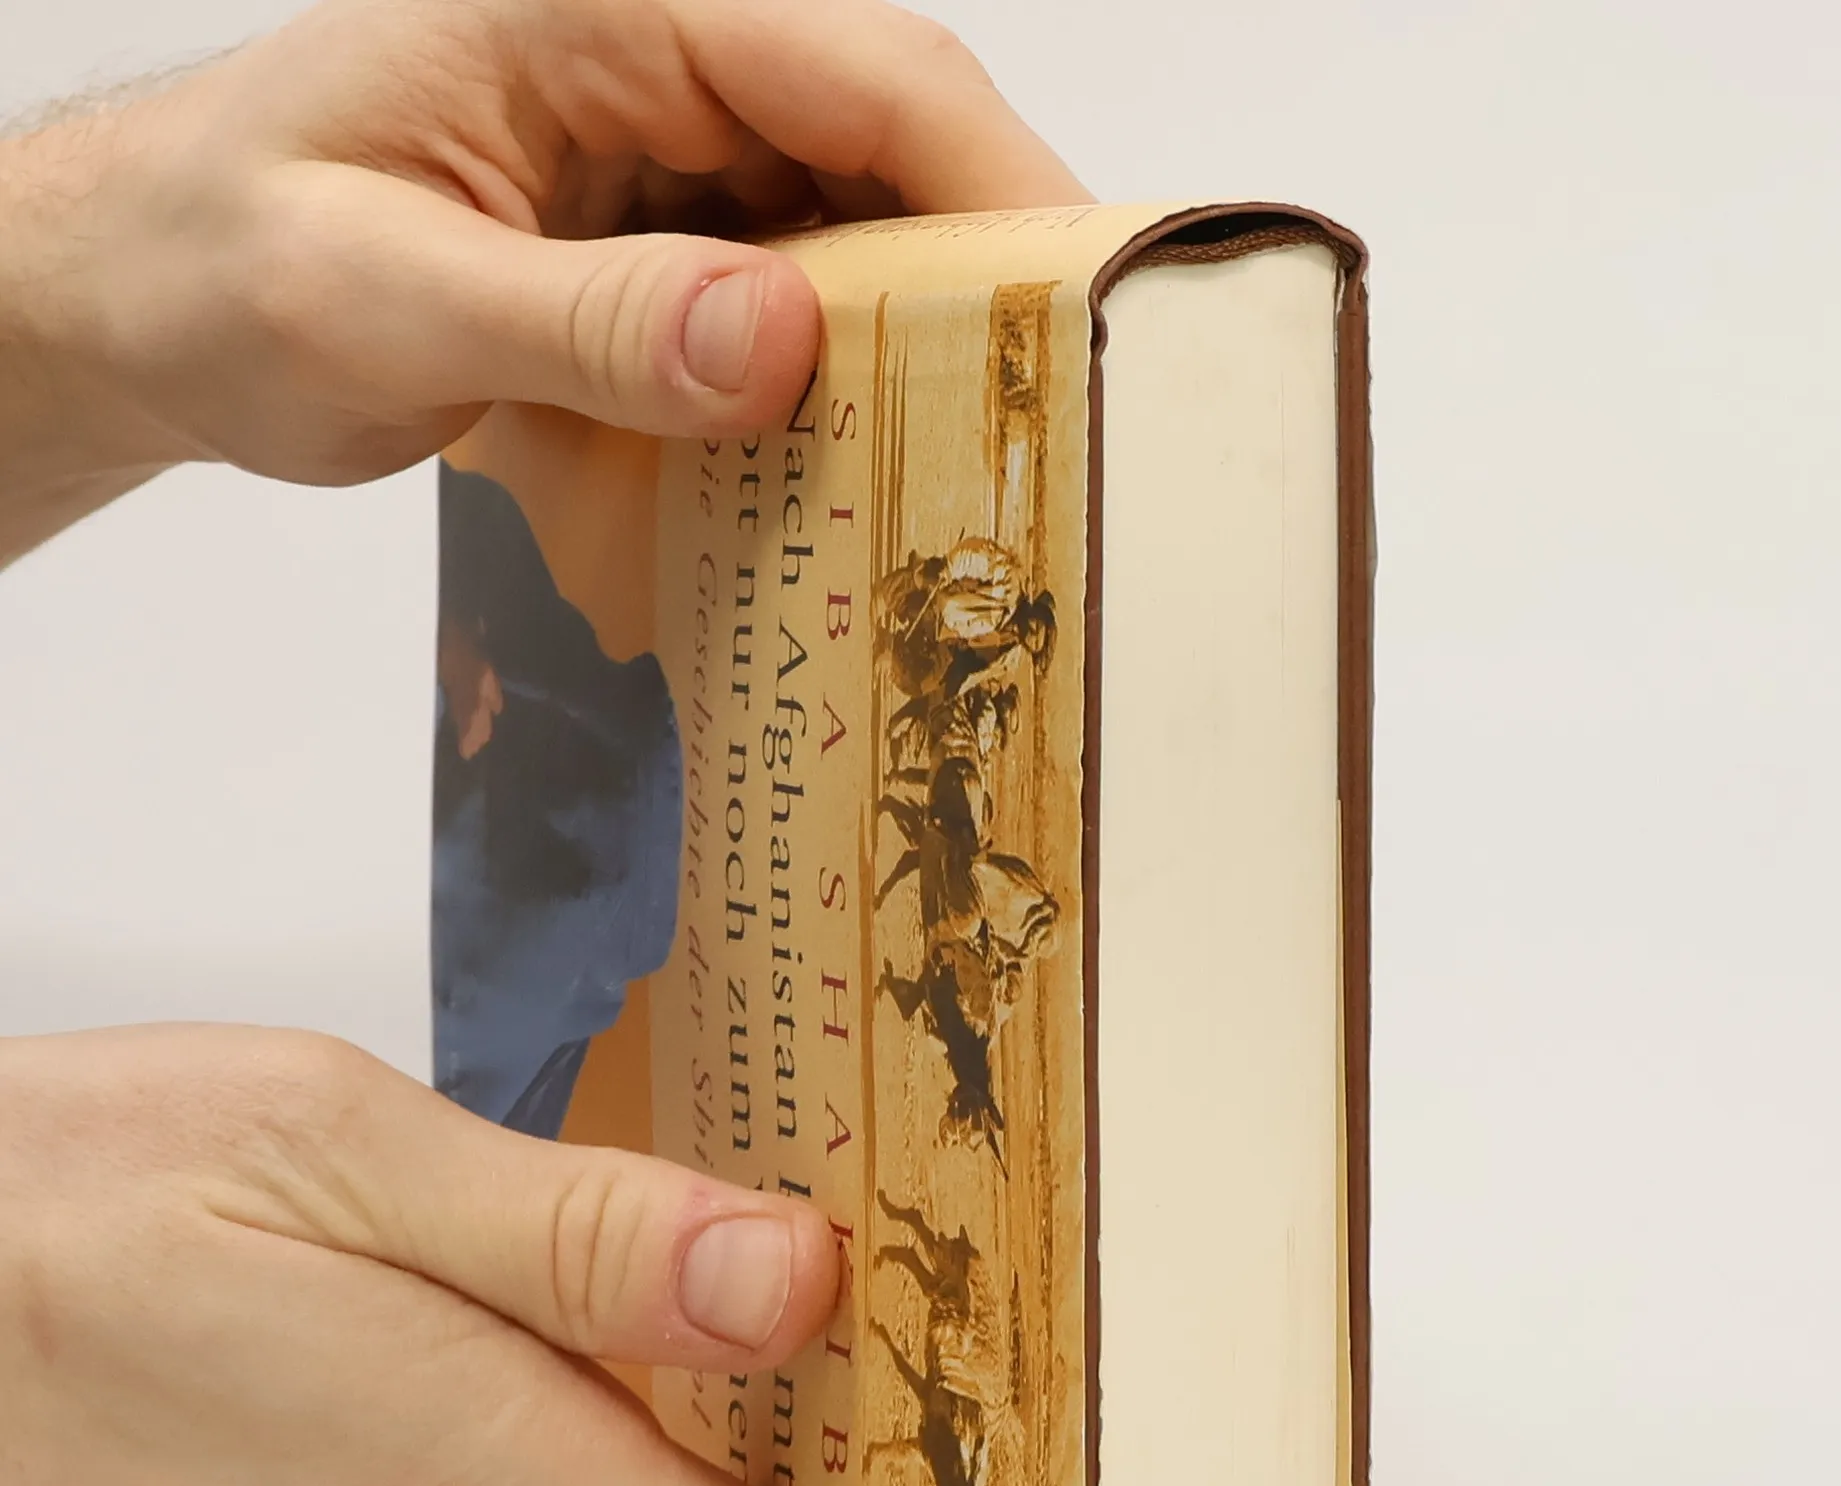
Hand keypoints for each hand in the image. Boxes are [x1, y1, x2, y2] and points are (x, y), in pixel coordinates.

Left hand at [0, 0, 1085, 557]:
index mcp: (599, 11)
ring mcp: (662, 155)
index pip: (858, 68)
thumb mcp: (376, 297)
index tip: (1084, 316)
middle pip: (886, 152)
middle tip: (1048, 433)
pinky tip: (850, 471)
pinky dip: (830, 386)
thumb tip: (780, 341)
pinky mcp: (655, 242)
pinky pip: (788, 301)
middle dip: (978, 287)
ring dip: (910, 352)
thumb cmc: (215, 264)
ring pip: (852, 234)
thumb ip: (581, 318)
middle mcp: (655, 62)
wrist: (145, 298)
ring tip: (970, 474)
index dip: (996, 184)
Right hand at [0, 1024, 908, 1485]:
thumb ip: (583, 1240)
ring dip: (728, 1419)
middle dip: (843, 1439)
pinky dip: (617, 1424)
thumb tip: (795, 1284)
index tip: (969, 1386)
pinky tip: (605, 1284)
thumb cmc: (47, 1215)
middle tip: (887, 1253)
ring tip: (758, 1237)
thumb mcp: (334, 1158)